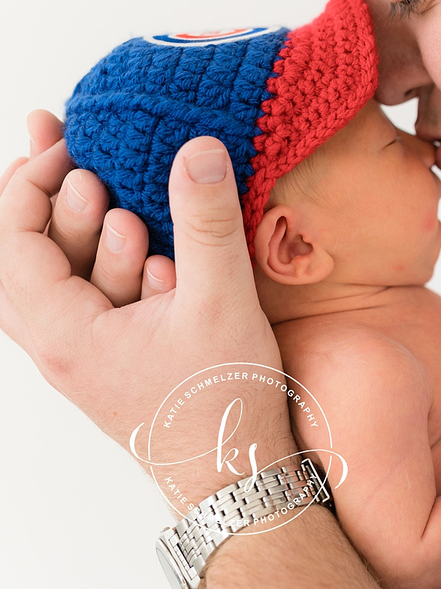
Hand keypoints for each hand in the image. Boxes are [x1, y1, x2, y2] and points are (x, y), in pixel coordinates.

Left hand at [0, 112, 295, 500]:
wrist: (237, 473)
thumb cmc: (222, 402)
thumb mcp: (220, 301)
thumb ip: (207, 222)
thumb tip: (197, 150)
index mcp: (66, 334)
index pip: (11, 245)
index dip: (28, 185)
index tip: (69, 147)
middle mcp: (62, 346)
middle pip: (24, 259)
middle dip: (51, 202)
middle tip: (89, 165)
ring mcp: (87, 354)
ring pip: (59, 280)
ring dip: (86, 236)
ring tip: (125, 211)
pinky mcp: (115, 356)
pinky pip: (93, 299)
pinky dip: (110, 265)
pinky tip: (151, 250)